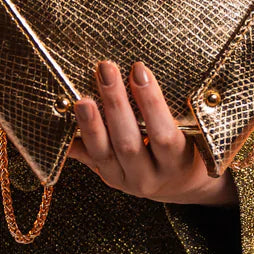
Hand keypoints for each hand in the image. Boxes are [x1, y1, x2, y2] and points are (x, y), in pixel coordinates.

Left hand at [67, 59, 238, 206]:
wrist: (179, 184)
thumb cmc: (187, 148)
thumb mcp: (192, 135)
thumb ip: (176, 111)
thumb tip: (145, 70)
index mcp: (176, 163)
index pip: (164, 135)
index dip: (151, 103)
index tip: (139, 69)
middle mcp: (150, 177)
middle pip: (129, 143)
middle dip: (115, 104)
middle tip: (106, 69)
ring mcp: (125, 181)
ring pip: (103, 155)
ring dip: (91, 125)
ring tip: (82, 99)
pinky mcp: (107, 179)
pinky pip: (86, 160)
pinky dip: (72, 143)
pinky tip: (60, 124)